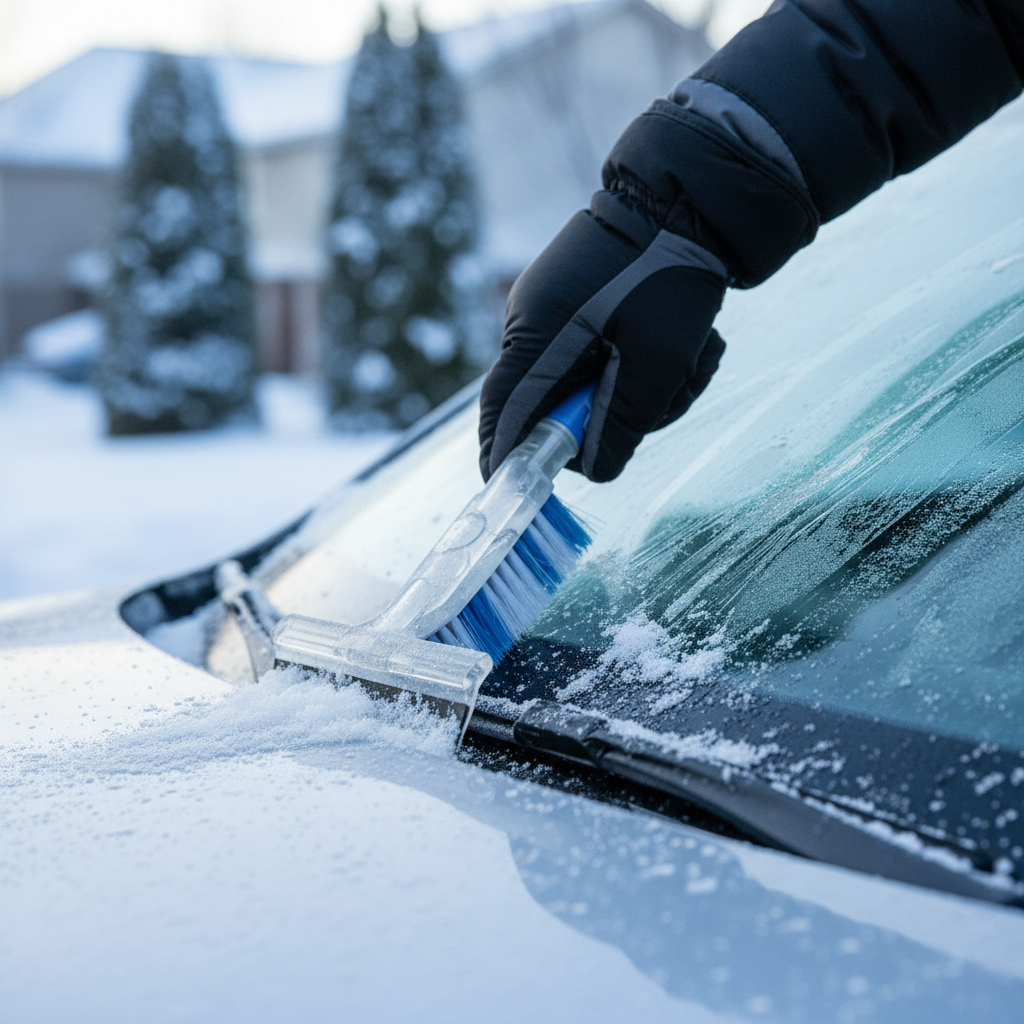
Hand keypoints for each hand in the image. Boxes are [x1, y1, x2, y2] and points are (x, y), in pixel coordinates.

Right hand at [479, 196, 727, 482]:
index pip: (503, 411)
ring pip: (589, 384)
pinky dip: (650, 365)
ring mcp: (559, 311)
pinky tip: (694, 344)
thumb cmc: (674, 275)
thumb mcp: (660, 361)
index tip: (516, 488)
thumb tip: (593, 468)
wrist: (692, 195)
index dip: (506, 455)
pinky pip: (606, 356)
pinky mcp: (585, 305)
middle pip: (553, 405)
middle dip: (612, 417)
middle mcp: (537, 322)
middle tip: (667, 402)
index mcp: (539, 332)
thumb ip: (623, 424)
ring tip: (696, 360)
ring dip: (646, 391)